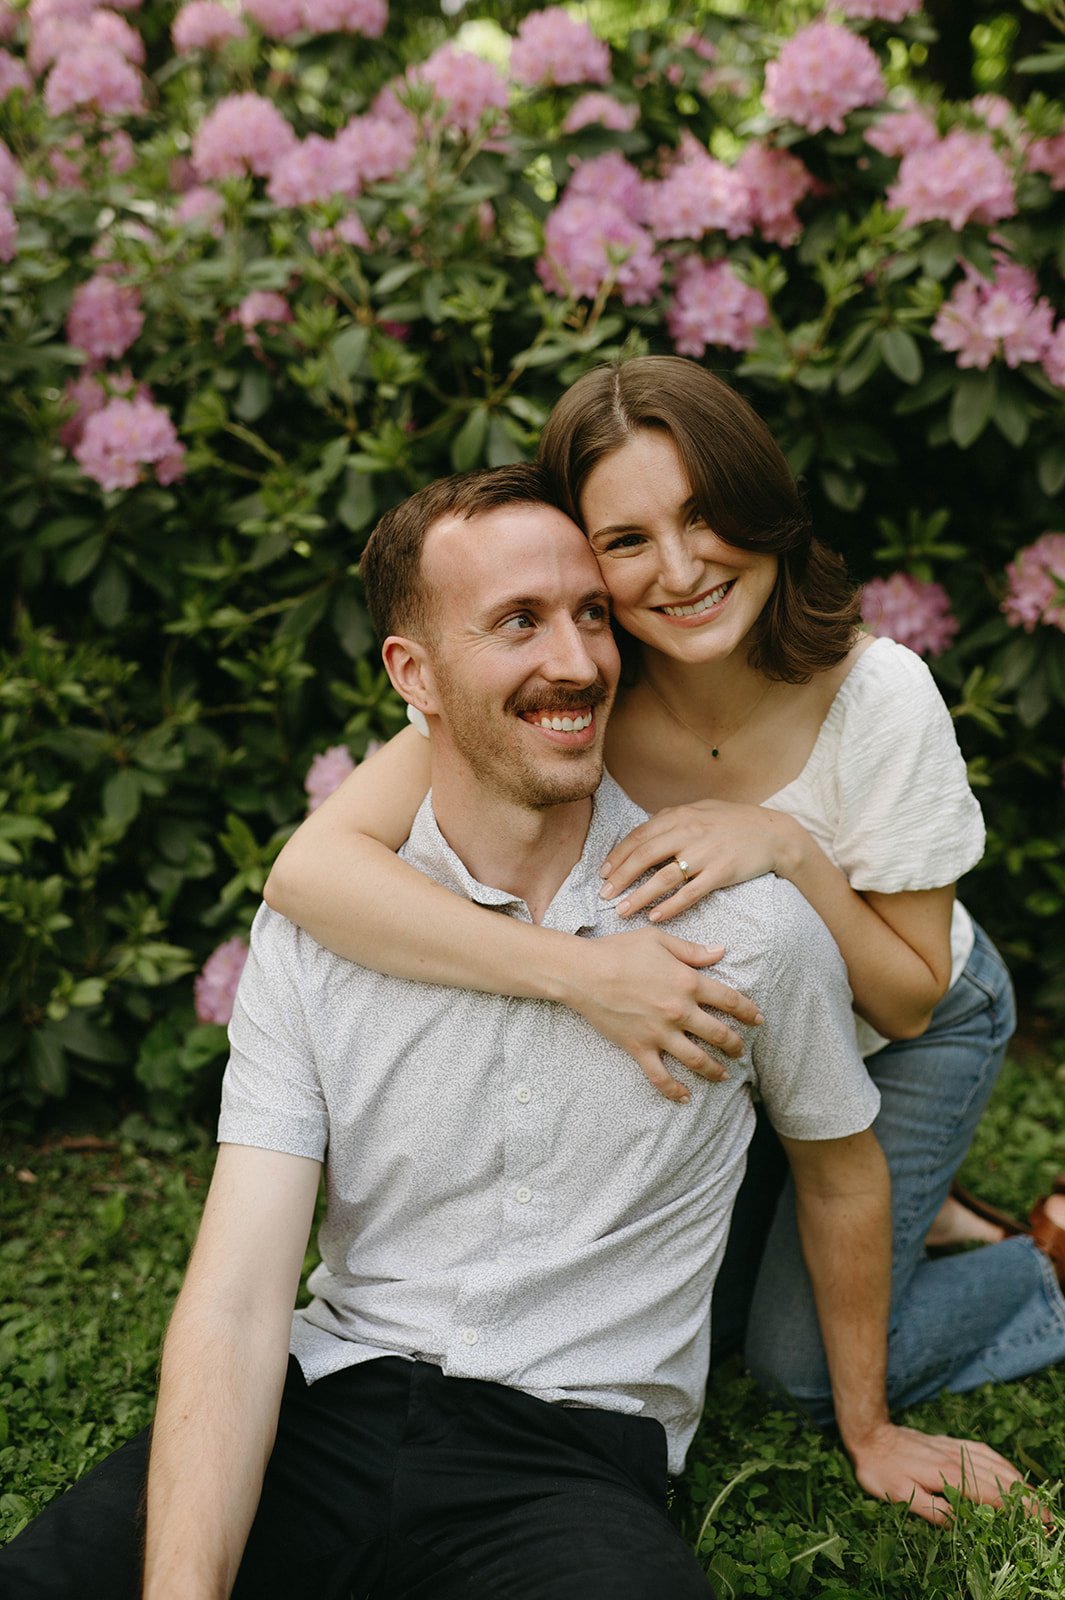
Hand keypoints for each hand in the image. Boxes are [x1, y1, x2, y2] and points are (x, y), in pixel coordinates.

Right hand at [561, 927, 762, 1103]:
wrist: (583, 972)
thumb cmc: (619, 950)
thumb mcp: (659, 940)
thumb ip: (692, 950)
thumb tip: (721, 952)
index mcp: (687, 982)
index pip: (729, 1000)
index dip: (748, 1011)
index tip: (758, 1019)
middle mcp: (678, 1011)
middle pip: (718, 1034)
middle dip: (735, 1044)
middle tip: (741, 1050)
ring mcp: (659, 1033)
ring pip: (697, 1059)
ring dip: (715, 1070)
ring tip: (725, 1075)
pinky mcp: (639, 1048)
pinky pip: (660, 1076)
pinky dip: (674, 1090)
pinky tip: (685, 1098)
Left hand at [599, 800, 803, 922]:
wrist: (774, 833)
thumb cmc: (735, 821)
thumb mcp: (701, 809)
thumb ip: (673, 818)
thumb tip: (646, 830)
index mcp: (680, 816)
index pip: (639, 836)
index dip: (618, 856)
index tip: (603, 873)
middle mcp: (689, 833)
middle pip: (644, 857)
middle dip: (620, 878)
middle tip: (604, 895)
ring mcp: (705, 854)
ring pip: (663, 878)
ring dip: (639, 897)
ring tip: (622, 911)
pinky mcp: (721, 873)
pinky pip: (690, 893)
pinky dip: (671, 906)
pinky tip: (656, 917)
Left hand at [848, 1422, 1028, 1525]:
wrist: (870, 1432)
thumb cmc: (880, 1470)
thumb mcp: (899, 1496)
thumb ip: (932, 1510)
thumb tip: (961, 1524)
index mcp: (949, 1476)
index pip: (993, 1495)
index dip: (1018, 1510)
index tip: (1040, 1523)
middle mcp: (958, 1460)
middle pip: (1001, 1480)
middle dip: (1028, 1500)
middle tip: (1048, 1520)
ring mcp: (955, 1449)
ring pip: (996, 1465)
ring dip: (1020, 1483)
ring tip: (1037, 1501)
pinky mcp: (950, 1443)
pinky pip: (984, 1453)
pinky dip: (1003, 1464)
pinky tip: (1009, 1471)